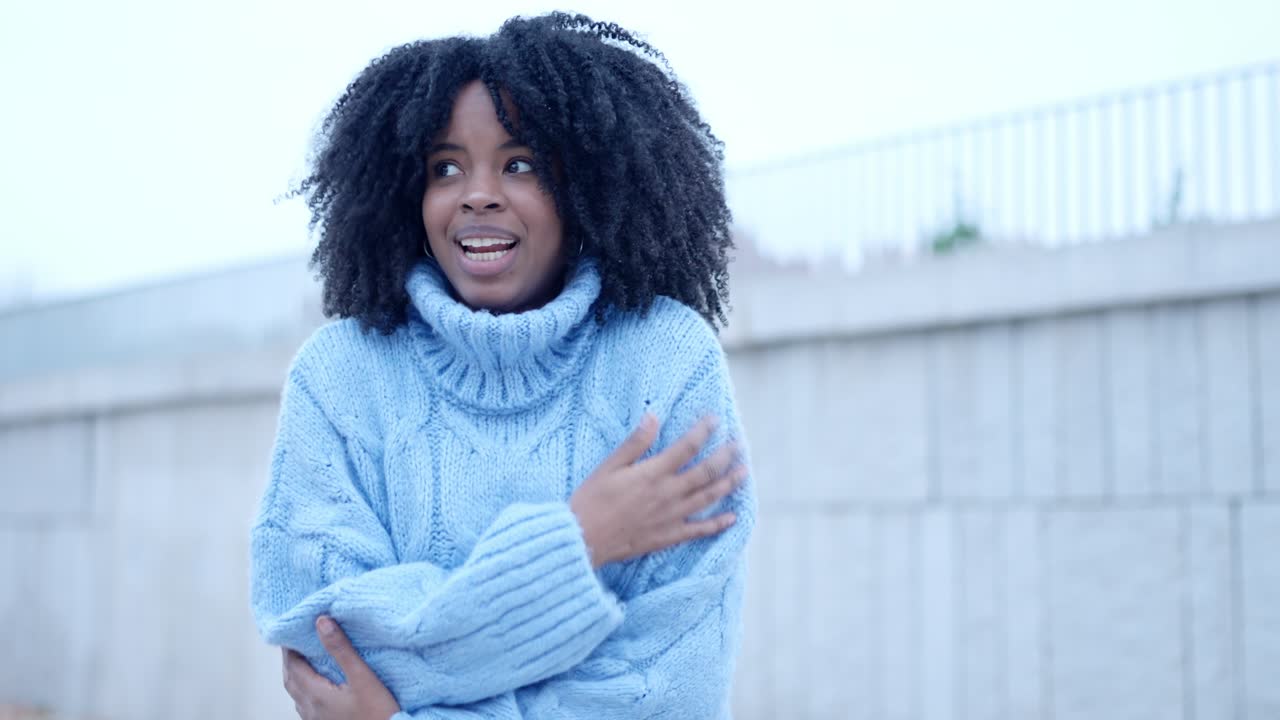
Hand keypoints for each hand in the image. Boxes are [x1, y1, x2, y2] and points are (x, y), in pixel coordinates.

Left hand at [282, 616, 401, 719]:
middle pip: (290, 680)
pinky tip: (317, 687)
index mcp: (315, 694)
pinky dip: (304, 690)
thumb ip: (341, 649)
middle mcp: (310, 709)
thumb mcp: (362, 677)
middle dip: (290, 660)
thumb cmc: (377, 713)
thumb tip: (322, 622)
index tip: (292, 631)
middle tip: (294, 642)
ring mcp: (315, 719)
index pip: (293, 666)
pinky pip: (305, 705)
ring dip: (296, 675)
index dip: (289, 648)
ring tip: (304, 660)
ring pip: (297, 694)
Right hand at [570, 413, 745, 567]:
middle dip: (726, 456)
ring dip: (729, 484)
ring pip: (708, 498)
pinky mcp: (668, 536)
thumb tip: (654, 417)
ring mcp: (671, 516)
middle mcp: (668, 494)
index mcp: (653, 473)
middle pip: (706, 472)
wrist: (582, 539)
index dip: (704, 431)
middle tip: (740, 445)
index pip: (687, 447)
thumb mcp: (609, 466)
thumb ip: (635, 442)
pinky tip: (732, 517)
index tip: (716, 420)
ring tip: (744, 472)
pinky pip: (699, 530)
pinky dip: (718, 524)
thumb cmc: (591, 500)